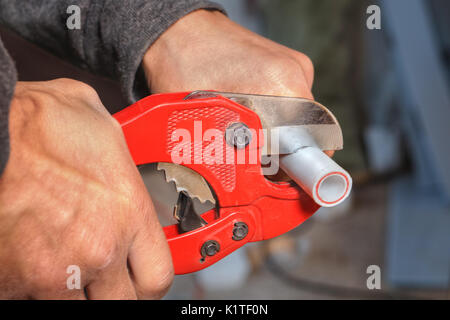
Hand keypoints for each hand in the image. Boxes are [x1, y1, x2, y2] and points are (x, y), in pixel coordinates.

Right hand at [0, 79, 172, 298]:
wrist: (0, 127)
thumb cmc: (49, 126)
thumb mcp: (112, 141)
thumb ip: (127, 176)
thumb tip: (129, 187)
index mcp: (130, 215)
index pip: (157, 278)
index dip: (147, 284)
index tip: (136, 280)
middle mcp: (99, 248)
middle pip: (122, 304)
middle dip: (111, 295)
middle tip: (100, 281)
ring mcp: (56, 269)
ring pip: (72, 306)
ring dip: (67, 291)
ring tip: (59, 264)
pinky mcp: (13, 277)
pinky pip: (28, 298)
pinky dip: (30, 287)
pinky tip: (29, 261)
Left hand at [143, 9, 331, 170]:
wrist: (178, 29)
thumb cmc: (183, 65)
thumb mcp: (203, 118)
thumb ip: (232, 150)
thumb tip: (251, 179)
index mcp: (282, 87)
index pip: (314, 143)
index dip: (300, 169)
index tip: (282, 182)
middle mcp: (296, 73)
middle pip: (306, 131)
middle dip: (284, 153)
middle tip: (255, 162)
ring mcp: (293, 65)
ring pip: (297, 117)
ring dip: (277, 133)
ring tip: (245, 132)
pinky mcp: (285, 63)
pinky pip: (288, 100)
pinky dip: (273, 114)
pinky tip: (247, 112)